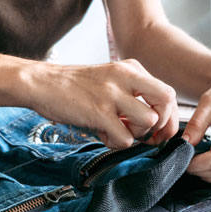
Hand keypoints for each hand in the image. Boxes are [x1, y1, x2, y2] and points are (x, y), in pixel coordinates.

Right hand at [29, 59, 178, 148]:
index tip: (159, 131)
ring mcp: (112, 94)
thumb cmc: (76, 86)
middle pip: (166, 102)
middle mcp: (125, 77)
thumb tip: (156, 123)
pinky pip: (125, 138)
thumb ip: (133, 94)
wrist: (42, 83)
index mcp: (131, 68)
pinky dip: (116, 143)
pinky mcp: (98, 112)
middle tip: (147, 136)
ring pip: (149, 121)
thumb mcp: (110, 79)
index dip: (169, 117)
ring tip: (117, 131)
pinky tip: (102, 134)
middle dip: (162, 125)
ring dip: (137, 135)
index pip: (167, 93)